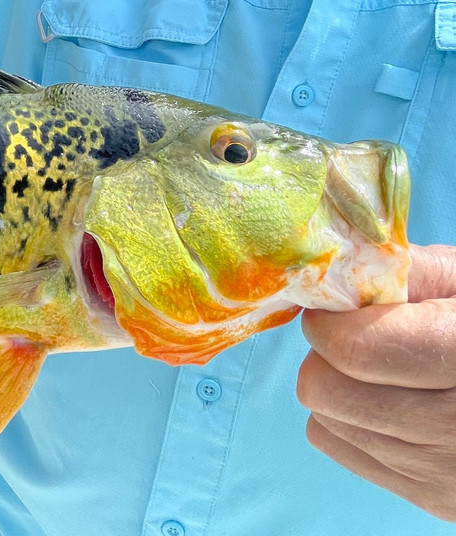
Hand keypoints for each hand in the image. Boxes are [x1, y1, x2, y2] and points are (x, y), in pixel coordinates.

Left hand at [297, 243, 455, 520]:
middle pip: (327, 391)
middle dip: (329, 356)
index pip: (355, 351)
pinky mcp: (434, 497)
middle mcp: (455, 428)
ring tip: (390, 371)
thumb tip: (335, 277)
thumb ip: (407, 273)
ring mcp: (446, 473)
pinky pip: (342, 449)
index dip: (330, 322)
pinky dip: (353, 422)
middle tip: (363, 338)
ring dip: (341, 389)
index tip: (338, 309)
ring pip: (327, 422)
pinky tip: (395, 403)